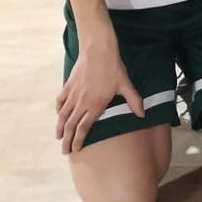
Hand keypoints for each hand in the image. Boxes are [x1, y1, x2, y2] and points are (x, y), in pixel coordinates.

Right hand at [56, 36, 143, 153]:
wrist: (98, 50)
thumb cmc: (113, 68)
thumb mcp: (125, 85)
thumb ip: (134, 101)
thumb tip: (143, 115)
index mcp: (95, 105)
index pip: (84, 128)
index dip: (79, 141)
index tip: (76, 150)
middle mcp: (81, 103)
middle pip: (70, 126)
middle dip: (67, 140)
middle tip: (64, 151)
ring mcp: (73, 95)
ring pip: (63, 116)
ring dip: (60, 128)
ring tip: (59, 137)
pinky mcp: (68, 86)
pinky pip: (61, 101)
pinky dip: (59, 110)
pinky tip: (59, 114)